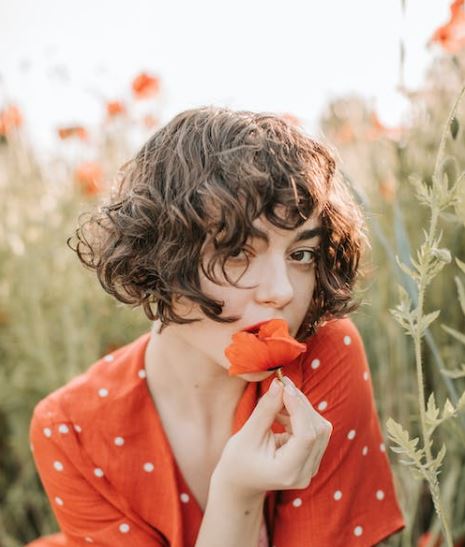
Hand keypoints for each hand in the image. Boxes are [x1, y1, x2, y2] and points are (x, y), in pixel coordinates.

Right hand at [212, 376, 332, 498]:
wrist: (239, 482)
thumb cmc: (237, 460)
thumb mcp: (247, 434)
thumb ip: (265, 409)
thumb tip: (279, 384)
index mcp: (288, 472)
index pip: (306, 436)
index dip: (299, 407)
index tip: (284, 386)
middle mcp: (305, 473)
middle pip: (317, 430)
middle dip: (301, 404)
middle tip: (281, 385)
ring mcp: (311, 468)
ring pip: (319, 428)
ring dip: (301, 407)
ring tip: (277, 400)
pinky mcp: (311, 458)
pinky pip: (314, 430)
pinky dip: (299, 414)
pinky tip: (280, 411)